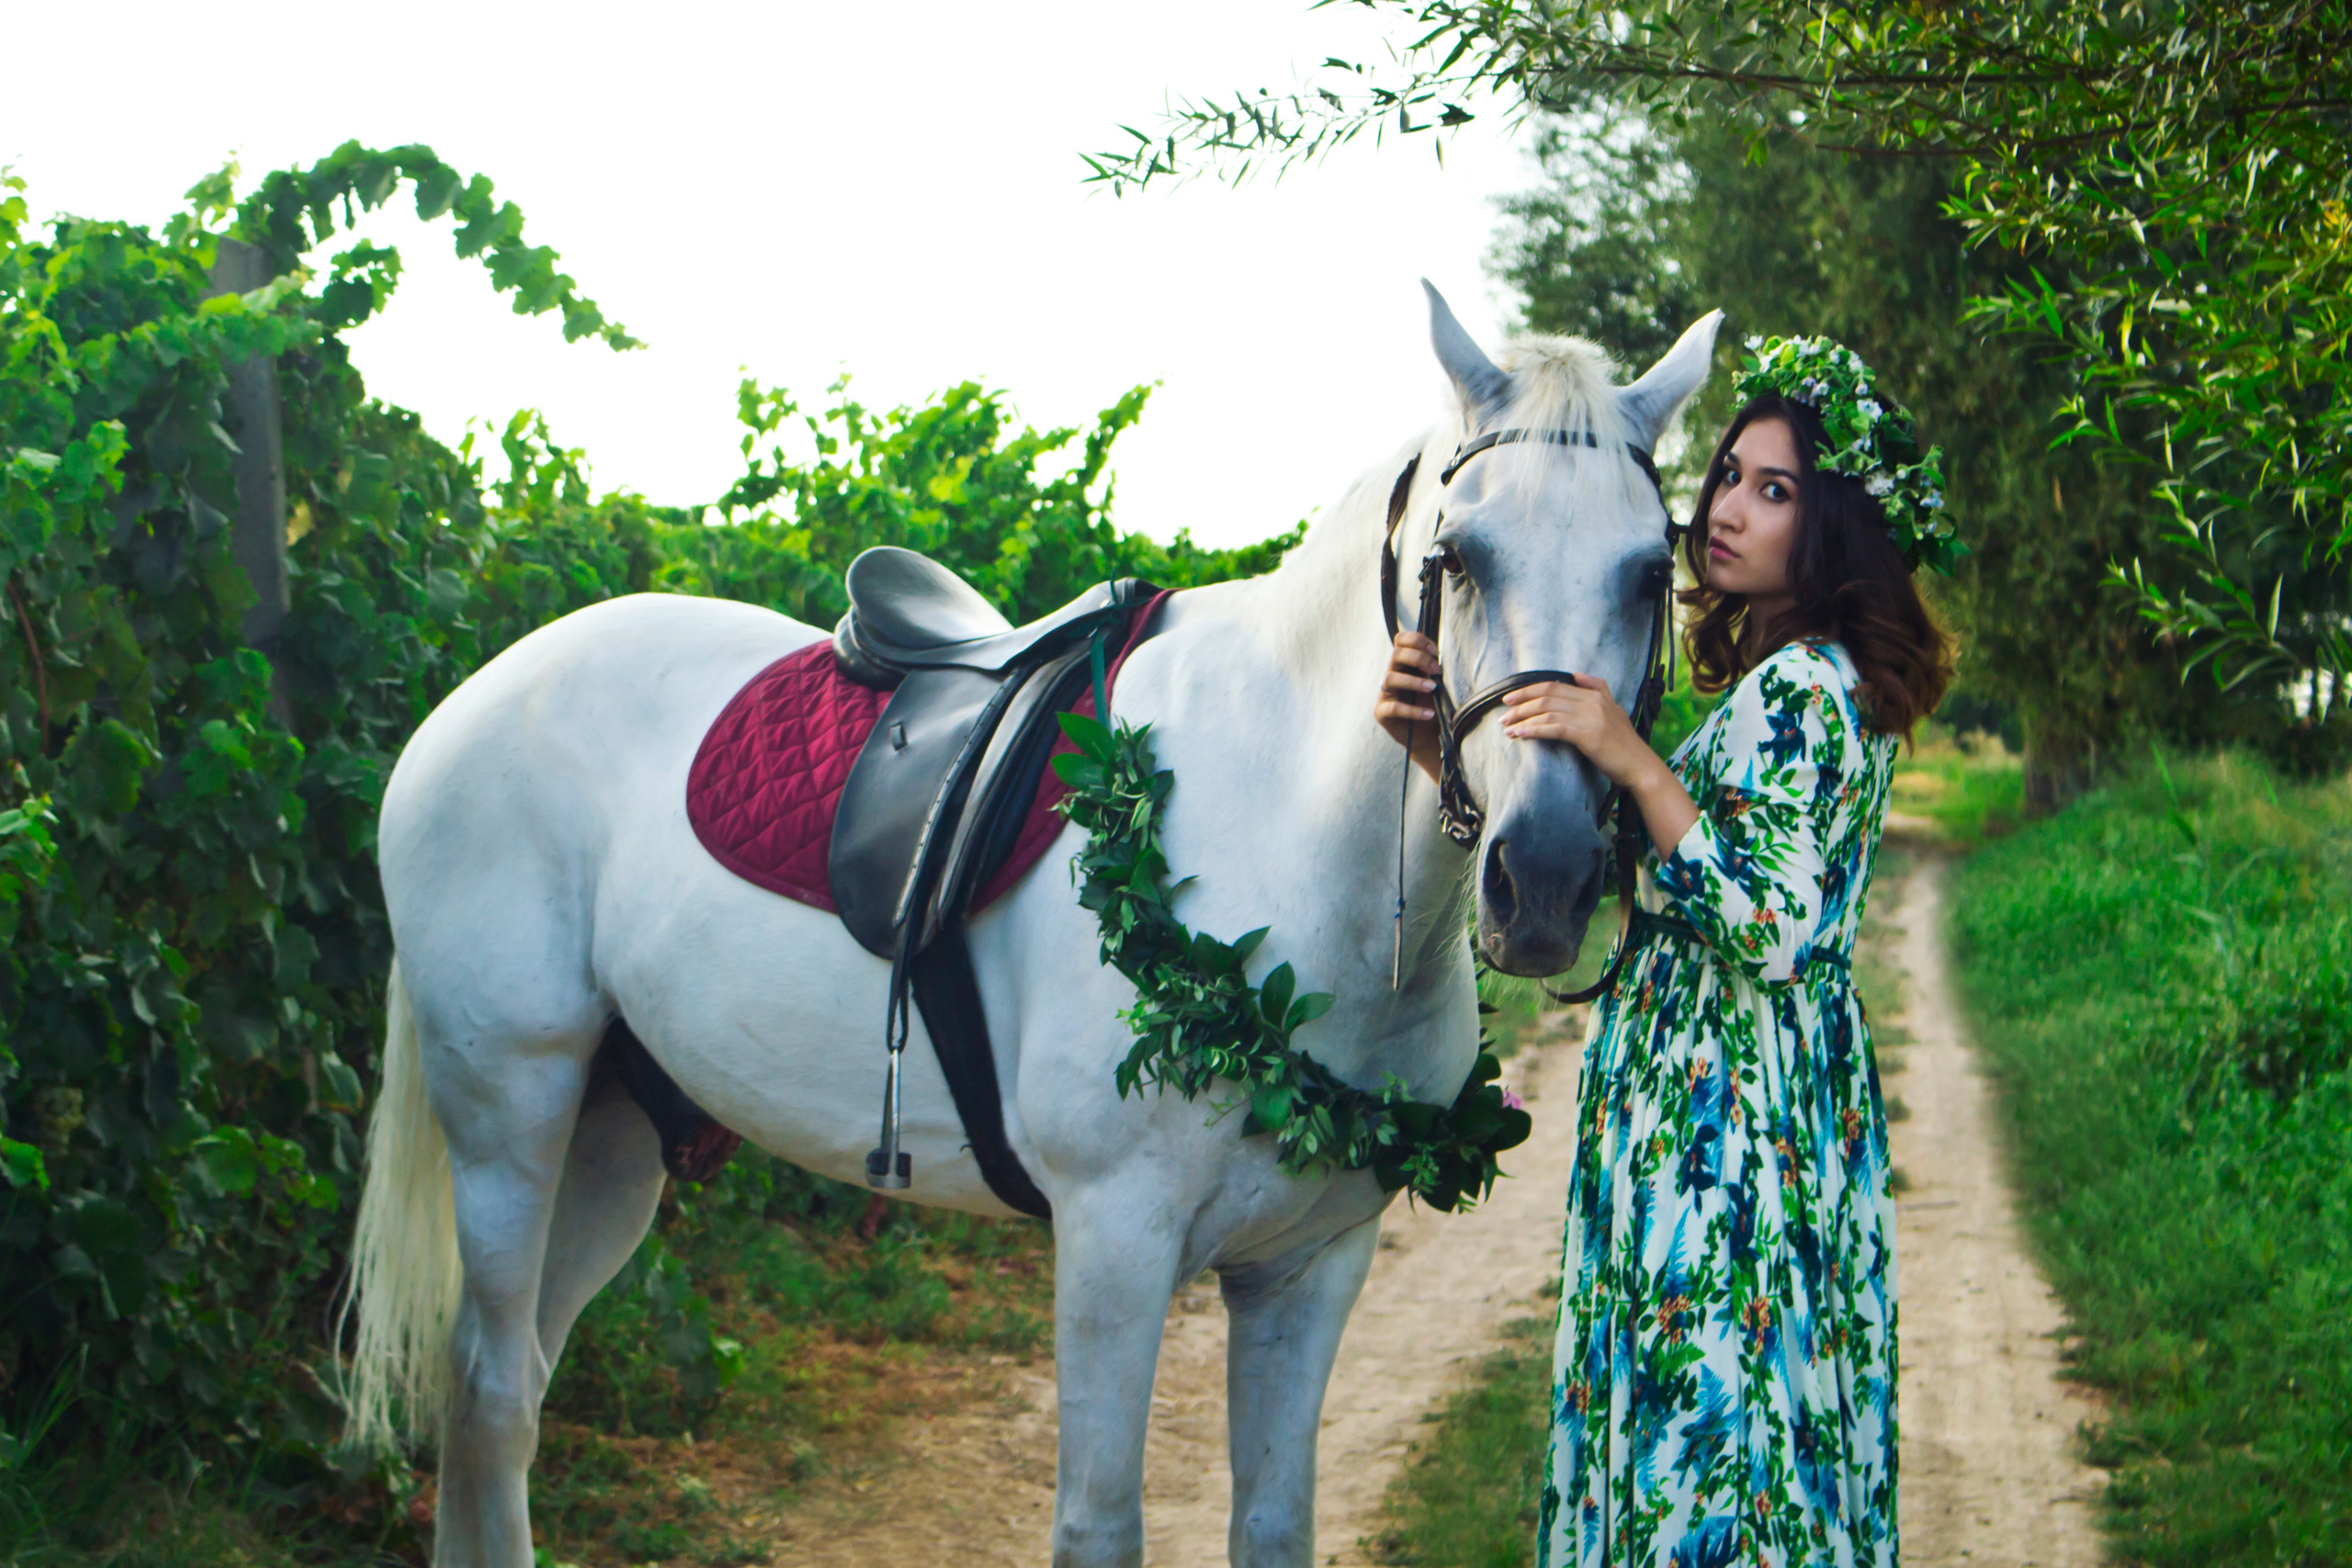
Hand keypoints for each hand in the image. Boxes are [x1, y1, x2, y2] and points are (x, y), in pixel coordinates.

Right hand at [1374, 631, 1443, 782]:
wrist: (1429, 736)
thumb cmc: (1433, 705)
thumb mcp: (1437, 683)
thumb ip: (1435, 669)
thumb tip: (1447, 657)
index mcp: (1404, 664)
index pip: (1401, 640)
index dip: (1417, 640)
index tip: (1436, 652)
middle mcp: (1392, 675)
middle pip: (1395, 654)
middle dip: (1418, 658)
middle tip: (1436, 671)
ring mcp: (1384, 694)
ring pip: (1390, 678)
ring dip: (1413, 681)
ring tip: (1432, 689)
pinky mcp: (1381, 712)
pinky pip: (1394, 708)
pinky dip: (1413, 710)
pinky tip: (1429, 713)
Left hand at [1498, 675, 1661, 791]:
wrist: (1640, 766)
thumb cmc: (1624, 744)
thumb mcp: (1614, 709)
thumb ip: (1597, 689)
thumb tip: (1577, 674)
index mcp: (1595, 694)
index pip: (1554, 685)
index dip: (1529, 690)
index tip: (1510, 698)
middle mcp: (1592, 702)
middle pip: (1547, 695)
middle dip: (1521, 703)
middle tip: (1503, 713)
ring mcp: (1590, 717)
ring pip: (1547, 711)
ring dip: (1523, 719)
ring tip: (1507, 728)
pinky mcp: (1587, 735)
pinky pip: (1554, 728)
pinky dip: (1534, 730)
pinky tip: (1521, 734)